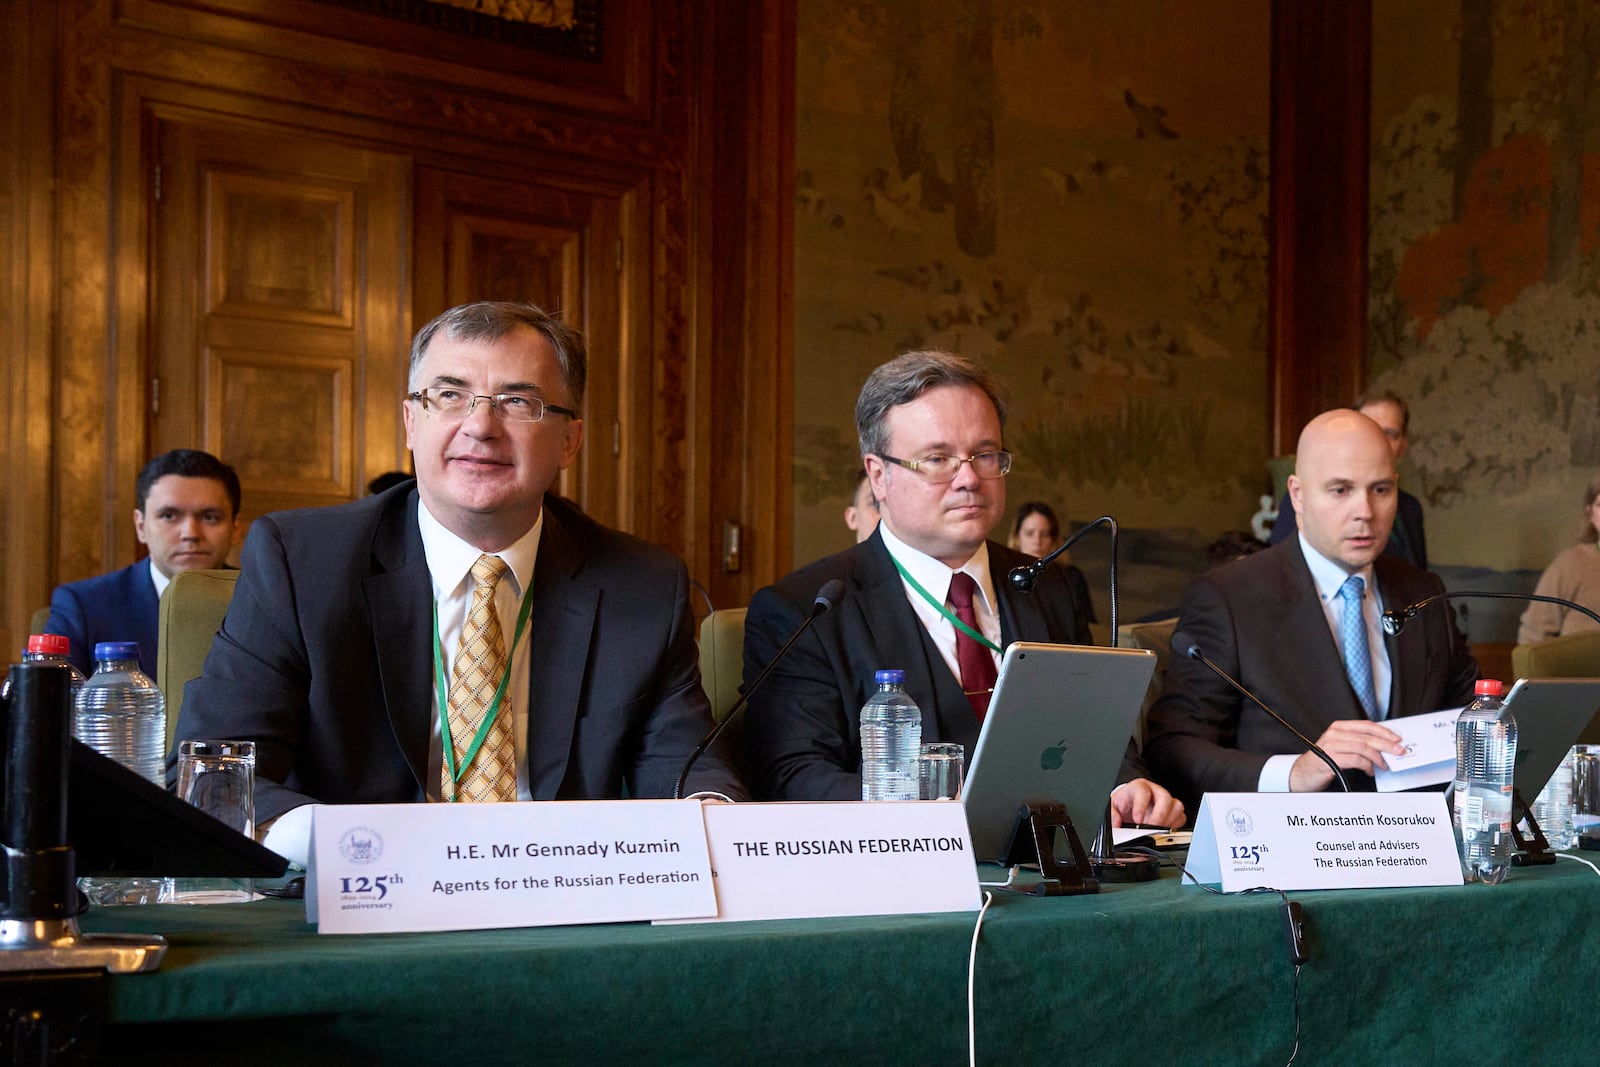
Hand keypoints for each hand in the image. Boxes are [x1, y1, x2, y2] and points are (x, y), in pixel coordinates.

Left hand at [1109, 778, 1185, 829]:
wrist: (1130, 803)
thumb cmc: (1124, 802)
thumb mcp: (1113, 806)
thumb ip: (1112, 814)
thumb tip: (1116, 823)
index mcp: (1139, 787)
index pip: (1143, 792)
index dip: (1141, 807)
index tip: (1137, 820)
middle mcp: (1155, 791)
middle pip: (1165, 798)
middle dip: (1159, 815)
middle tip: (1151, 828)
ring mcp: (1166, 800)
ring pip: (1176, 806)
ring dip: (1168, 821)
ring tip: (1158, 830)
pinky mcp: (1172, 810)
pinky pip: (1181, 817)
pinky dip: (1175, 825)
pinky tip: (1165, 830)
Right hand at [1288, 719, 1404, 791]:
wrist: (1303, 773)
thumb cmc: (1324, 760)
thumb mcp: (1341, 747)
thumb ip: (1358, 743)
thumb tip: (1382, 745)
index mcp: (1339, 727)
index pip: (1366, 725)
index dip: (1384, 731)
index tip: (1397, 739)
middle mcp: (1335, 734)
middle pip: (1367, 737)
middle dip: (1386, 745)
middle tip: (1398, 752)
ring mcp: (1332, 745)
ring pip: (1363, 747)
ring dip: (1378, 758)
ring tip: (1383, 765)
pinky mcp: (1331, 758)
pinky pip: (1356, 760)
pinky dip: (1367, 766)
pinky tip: (1370, 770)